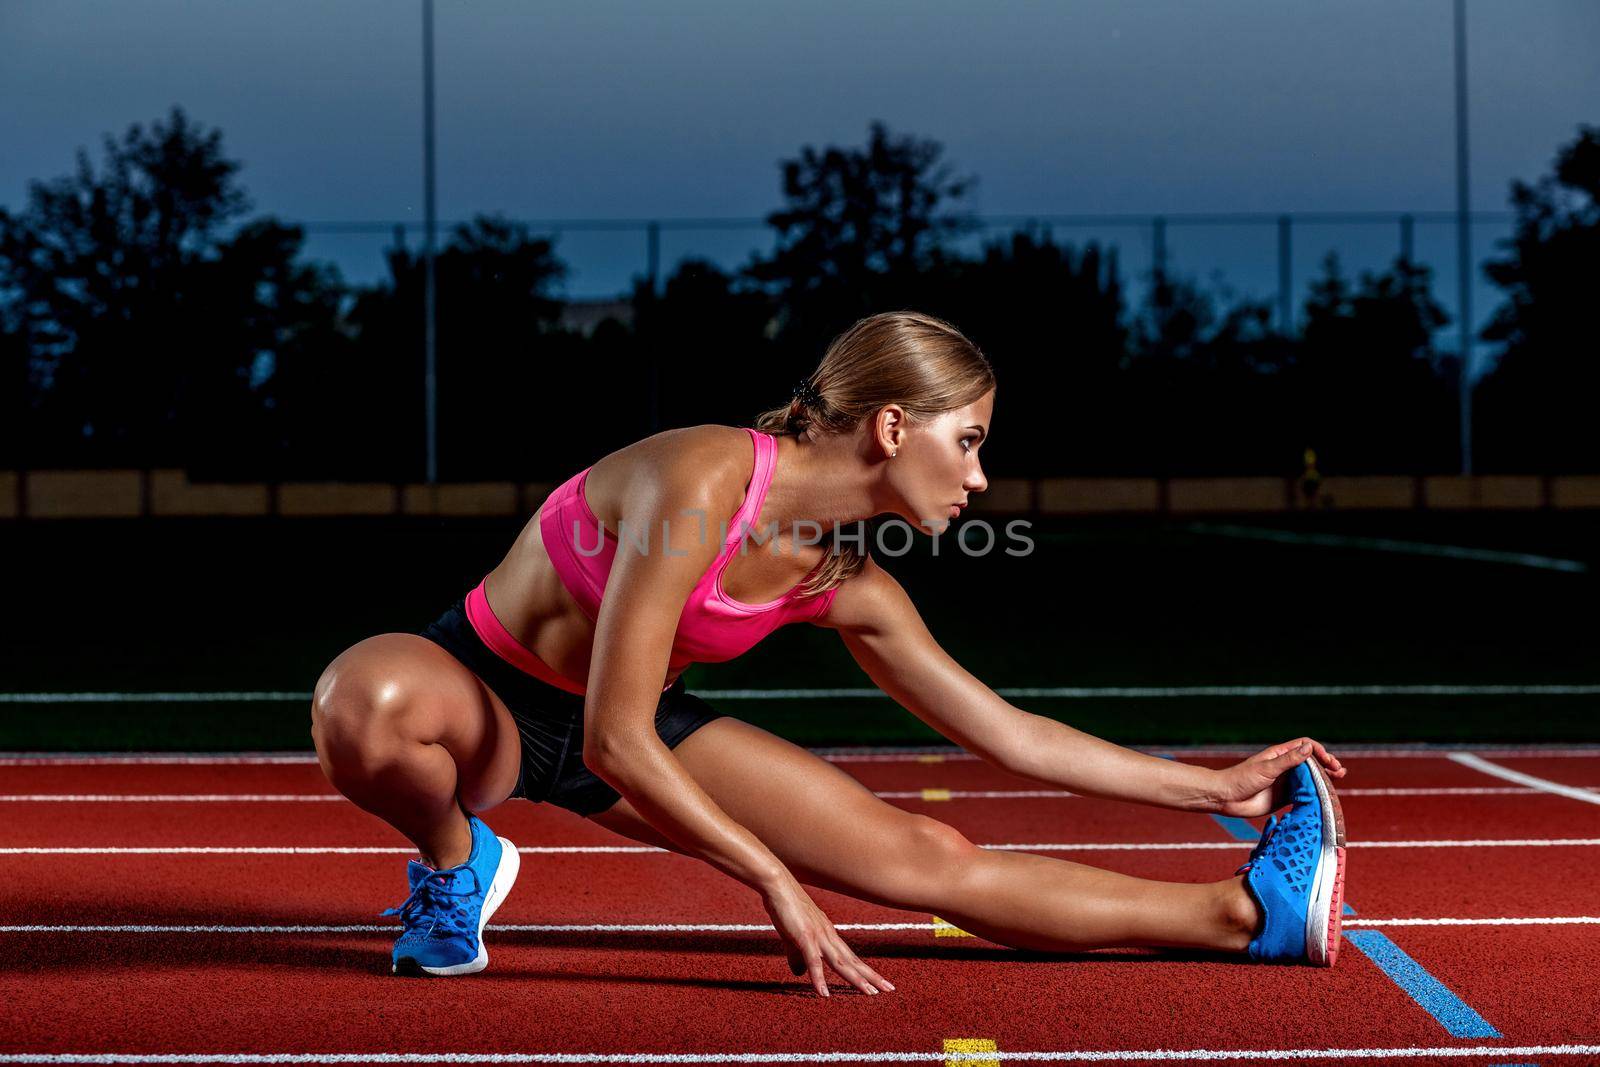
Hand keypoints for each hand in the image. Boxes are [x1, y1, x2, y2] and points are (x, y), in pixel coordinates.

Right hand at [760, 877, 895, 997]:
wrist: (778, 885)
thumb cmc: (786, 908)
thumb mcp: (793, 937)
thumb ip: (797, 957)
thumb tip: (800, 974)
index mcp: (829, 935)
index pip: (851, 957)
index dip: (865, 971)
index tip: (880, 983)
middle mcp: (829, 936)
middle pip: (853, 961)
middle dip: (871, 976)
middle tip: (889, 989)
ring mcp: (818, 937)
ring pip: (841, 962)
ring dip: (855, 979)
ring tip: (870, 992)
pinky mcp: (804, 937)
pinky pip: (814, 962)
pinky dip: (819, 979)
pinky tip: (824, 993)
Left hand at [1211, 737, 1345, 817]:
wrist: (1226, 798)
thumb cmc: (1242, 779)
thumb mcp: (1267, 768)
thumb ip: (1289, 760)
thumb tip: (1309, 748)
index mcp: (1280, 755)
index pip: (1305, 746)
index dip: (1318, 751)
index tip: (1328, 760)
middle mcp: (1285, 767)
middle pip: (1312, 762)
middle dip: (1327, 764)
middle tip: (1339, 771)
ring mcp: (1286, 782)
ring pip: (1311, 778)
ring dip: (1325, 778)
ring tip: (1339, 778)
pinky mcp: (1285, 797)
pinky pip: (1305, 793)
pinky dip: (1317, 793)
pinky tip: (1326, 796)